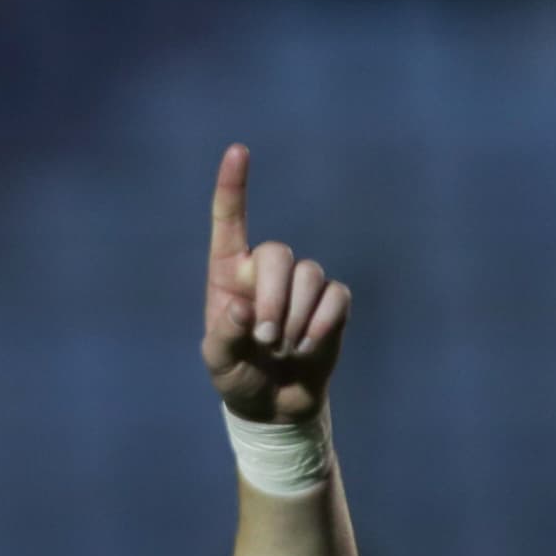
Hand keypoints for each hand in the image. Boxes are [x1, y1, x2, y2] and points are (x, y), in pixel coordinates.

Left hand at [199, 144, 351, 426]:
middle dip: (275, 297)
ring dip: (297, 317)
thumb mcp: (219, 364)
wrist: (275, 405)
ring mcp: (301, 286)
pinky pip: (337, 296)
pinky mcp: (331, 304)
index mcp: (228, 275)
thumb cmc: (238, 377)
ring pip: (311, 275)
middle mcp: (265, 272)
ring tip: (284, 350)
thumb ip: (223, 337)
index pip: (229, 222)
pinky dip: (322, 325)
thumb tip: (242, 310)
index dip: (233, 186)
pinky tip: (308, 349)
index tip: (238, 150)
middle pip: (279, 252)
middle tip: (267, 339)